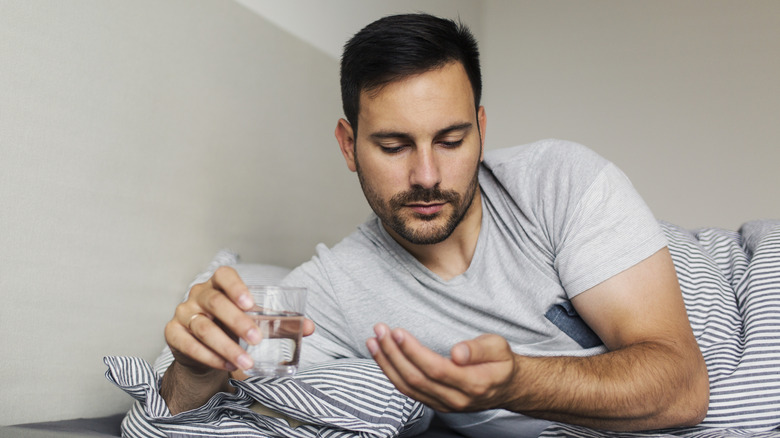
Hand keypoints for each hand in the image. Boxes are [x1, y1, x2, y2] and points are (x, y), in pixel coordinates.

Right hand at [164, 266, 314, 373]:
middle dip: (238, 322)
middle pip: (215, 303)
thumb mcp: (253, 320)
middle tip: (256, 340)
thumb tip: (310, 328)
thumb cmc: (230, 326)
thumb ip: (279, 323)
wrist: (202, 346)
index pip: (224, 275)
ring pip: (203, 328)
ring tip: (246, 362)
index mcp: (219, 284)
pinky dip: (210, 357)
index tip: (251, 304)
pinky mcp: (173, 333)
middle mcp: (198, 295)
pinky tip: (227, 365)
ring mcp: (183, 313)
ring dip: (226, 346)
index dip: (237, 287)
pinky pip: (189, 345)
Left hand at [366, 323, 516, 411]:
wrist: (506, 387)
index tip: (397, 332)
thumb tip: (457, 353)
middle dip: (393, 354)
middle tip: (380, 330)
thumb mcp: (499, 347)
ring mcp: (443, 405)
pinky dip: (390, 372)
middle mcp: (456, 399)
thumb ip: (479, 349)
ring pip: (408, 387)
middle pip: (416, 378)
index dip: (414, 351)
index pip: (436, 369)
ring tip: (372, 341)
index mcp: (473, 383)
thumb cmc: (500, 362)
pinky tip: (381, 355)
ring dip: (386, 363)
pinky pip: (407, 390)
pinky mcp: (434, 403)